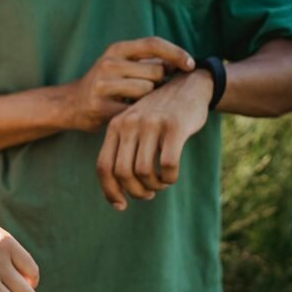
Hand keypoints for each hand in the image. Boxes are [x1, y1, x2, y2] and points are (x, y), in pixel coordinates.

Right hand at [66, 37, 195, 131]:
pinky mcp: (100, 106)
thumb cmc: (105, 84)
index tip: (190, 65)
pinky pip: (134, 110)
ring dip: (148, 99)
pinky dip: (136, 113)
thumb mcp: (121, 65)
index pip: (153, 44)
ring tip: (134, 101)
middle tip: (149, 90)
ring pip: (147, 91)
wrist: (70, 104)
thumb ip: (147, 62)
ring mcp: (102, 85)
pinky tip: (127, 112)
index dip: (176, 53)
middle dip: (159, 82)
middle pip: (155, 72)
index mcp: (116, 50)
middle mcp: (108, 63)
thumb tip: (181, 62)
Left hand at [96, 70, 213, 209]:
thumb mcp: (134, 128)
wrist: (188, 85)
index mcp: (115, 127)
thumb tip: (116, 195)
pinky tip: (171, 176)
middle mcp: (129, 124)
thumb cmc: (159, 116)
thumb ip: (123, 152)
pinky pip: (167, 165)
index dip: (109, 191)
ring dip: (154, 186)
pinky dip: (169, 178)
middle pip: (123, 173)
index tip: (120, 206)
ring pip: (144, 172)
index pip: (103, 166)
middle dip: (136, 191)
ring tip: (161, 183)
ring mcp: (151, 124)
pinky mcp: (175, 126)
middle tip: (148, 193)